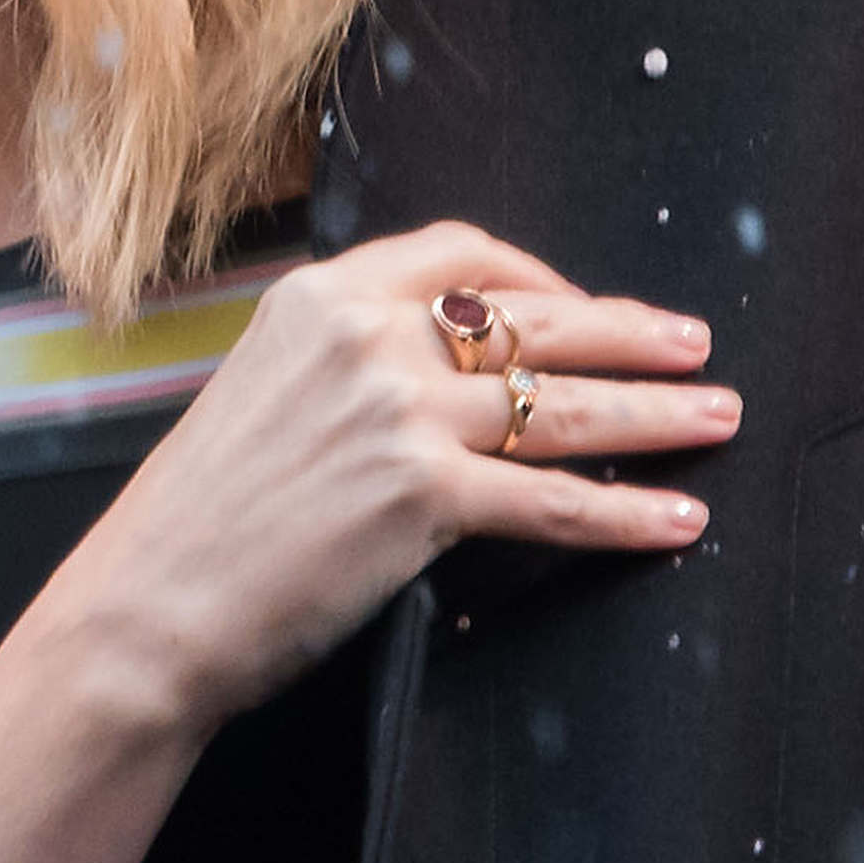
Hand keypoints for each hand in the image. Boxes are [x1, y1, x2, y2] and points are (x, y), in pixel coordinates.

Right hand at [52, 222, 732, 737]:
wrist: (147, 606)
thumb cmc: (193, 520)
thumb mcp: (257, 393)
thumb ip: (340, 365)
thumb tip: (431, 376)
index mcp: (320, 299)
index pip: (462, 256)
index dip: (542, 278)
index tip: (587, 304)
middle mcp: (365, 338)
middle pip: (535, 321)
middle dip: (632, 334)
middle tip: (695, 346)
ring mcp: (398, 414)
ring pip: (563, 406)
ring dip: (657, 412)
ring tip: (717, 414)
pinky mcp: (422, 497)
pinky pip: (553, 502)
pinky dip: (625, 514)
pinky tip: (676, 519)